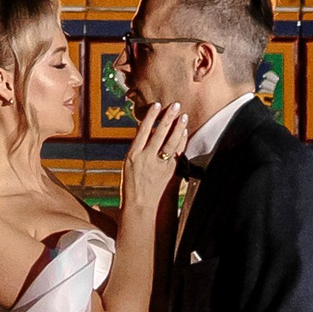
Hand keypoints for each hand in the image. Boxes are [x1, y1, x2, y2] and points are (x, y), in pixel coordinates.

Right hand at [121, 98, 189, 219]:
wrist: (139, 206)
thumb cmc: (131, 184)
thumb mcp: (128, 163)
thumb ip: (137, 146)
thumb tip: (141, 128)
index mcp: (133, 154)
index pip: (143, 130)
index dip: (151, 116)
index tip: (157, 105)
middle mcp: (146, 158)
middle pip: (159, 133)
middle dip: (168, 117)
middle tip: (176, 105)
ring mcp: (158, 165)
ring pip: (171, 142)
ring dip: (178, 127)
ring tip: (183, 116)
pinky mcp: (169, 172)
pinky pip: (177, 153)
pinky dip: (181, 142)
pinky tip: (184, 133)